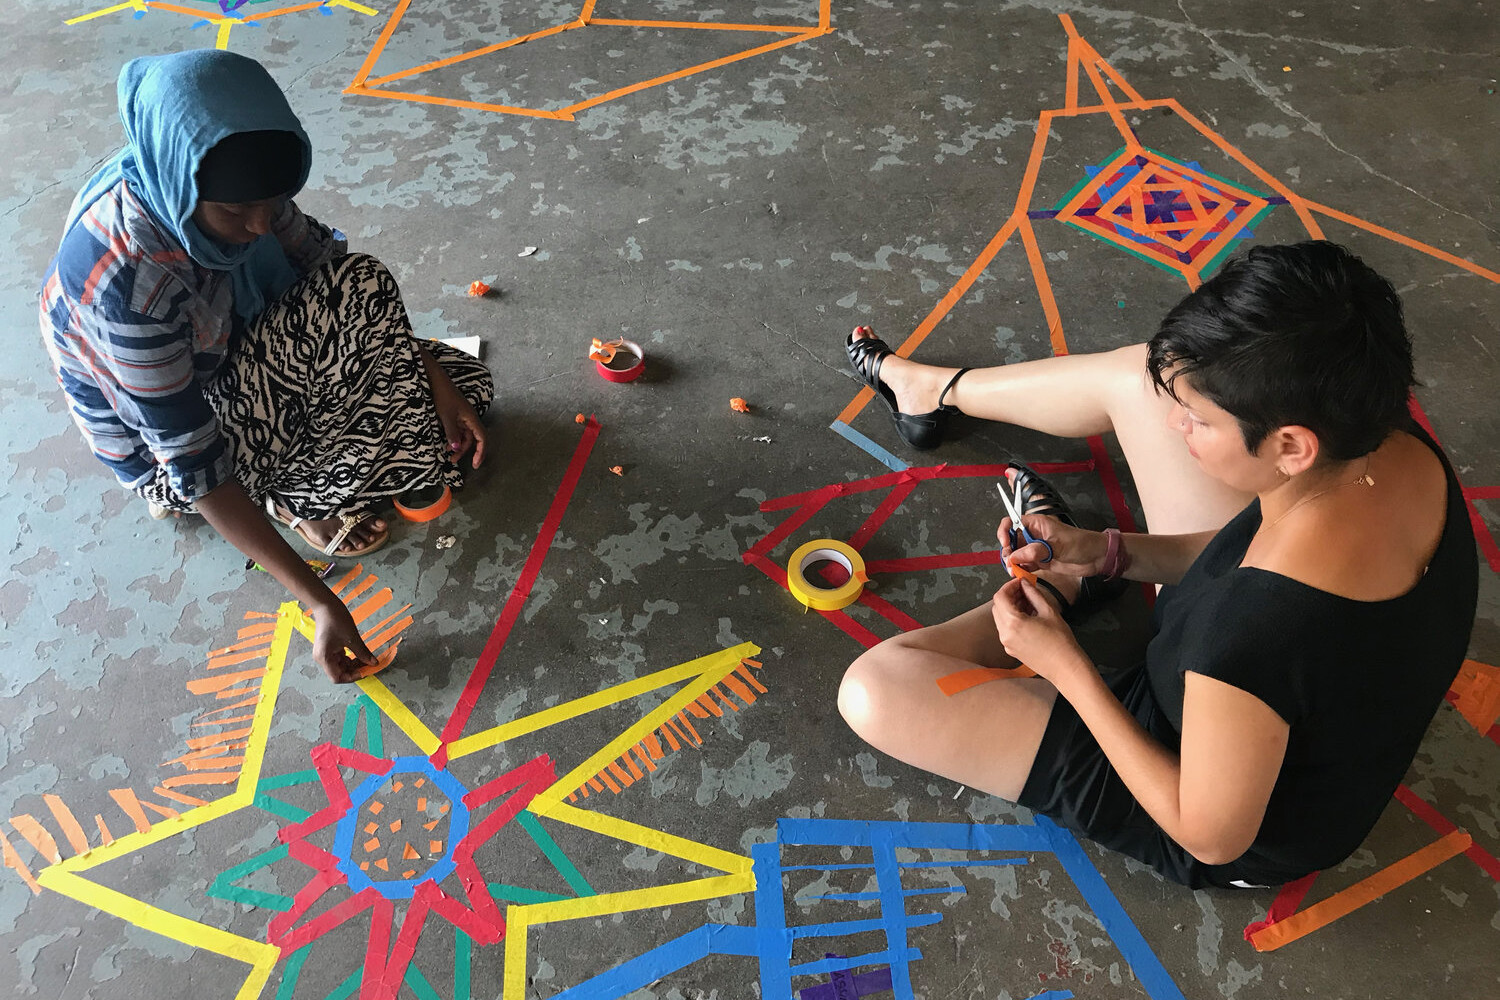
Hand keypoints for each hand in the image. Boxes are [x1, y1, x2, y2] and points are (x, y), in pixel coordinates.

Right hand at [308, 600, 375, 683]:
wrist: (325, 605)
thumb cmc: (336, 619)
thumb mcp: (352, 638)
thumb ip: (363, 653)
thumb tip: (373, 663)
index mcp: (324, 658)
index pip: (337, 678)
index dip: (352, 677)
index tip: (365, 671)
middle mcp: (322, 658)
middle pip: (339, 673)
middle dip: (354, 671)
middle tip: (368, 665)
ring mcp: (324, 653)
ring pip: (340, 666)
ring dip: (353, 665)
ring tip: (366, 659)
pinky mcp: (328, 648)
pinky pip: (339, 658)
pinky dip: (349, 658)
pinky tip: (359, 654)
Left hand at [423, 349, 486, 468]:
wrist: (434, 378)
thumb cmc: (442, 394)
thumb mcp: (446, 415)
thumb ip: (452, 433)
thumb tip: (456, 449)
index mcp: (472, 418)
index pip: (482, 438)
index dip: (481, 452)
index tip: (475, 465)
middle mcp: (469, 418)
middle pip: (472, 439)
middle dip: (464, 451)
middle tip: (452, 461)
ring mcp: (462, 416)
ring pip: (464, 435)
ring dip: (457, 445)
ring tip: (446, 453)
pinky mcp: (454, 415)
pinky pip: (457, 430)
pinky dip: (452, 438)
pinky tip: (445, 442)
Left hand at [990, 578, 1088, 685]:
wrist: (1065, 667)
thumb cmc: (1061, 641)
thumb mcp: (1048, 611)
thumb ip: (1033, 594)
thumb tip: (1025, 583)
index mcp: (1013, 622)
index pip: (1000, 597)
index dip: (1009, 586)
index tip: (1020, 582)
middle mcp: (1005, 634)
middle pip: (998, 607)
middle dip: (1009, 596)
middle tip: (1025, 591)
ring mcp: (1006, 643)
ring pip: (1000, 618)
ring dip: (1011, 607)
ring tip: (1029, 604)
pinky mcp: (1011, 650)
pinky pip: (1006, 629)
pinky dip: (1013, 620)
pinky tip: (1028, 617)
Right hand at [998, 514, 1107, 577]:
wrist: (1096, 558)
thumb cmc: (1081, 543)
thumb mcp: (1058, 545)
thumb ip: (1036, 550)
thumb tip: (1016, 556)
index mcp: (1036, 524)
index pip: (1012, 522)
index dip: (1004, 532)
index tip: (1005, 543)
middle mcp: (1033, 536)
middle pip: (1011, 541)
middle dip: (1008, 552)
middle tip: (1011, 562)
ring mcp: (1036, 549)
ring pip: (1016, 554)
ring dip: (1013, 563)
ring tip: (1015, 571)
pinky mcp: (1040, 562)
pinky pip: (1025, 565)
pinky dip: (1021, 570)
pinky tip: (1021, 574)